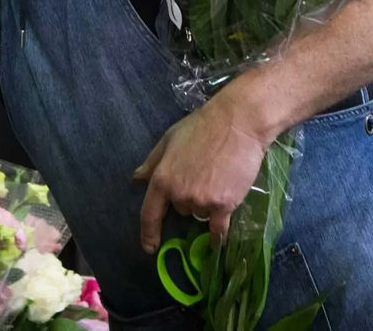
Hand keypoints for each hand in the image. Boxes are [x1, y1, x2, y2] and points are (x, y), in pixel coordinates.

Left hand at [133, 94, 272, 252]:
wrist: (236, 125)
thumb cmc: (199, 128)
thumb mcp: (167, 141)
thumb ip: (152, 163)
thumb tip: (137, 180)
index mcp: (162, 178)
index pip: (149, 213)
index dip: (148, 233)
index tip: (148, 248)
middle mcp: (180, 194)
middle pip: (180, 210)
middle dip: (186, 197)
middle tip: (199, 173)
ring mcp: (203, 201)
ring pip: (200, 214)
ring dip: (205, 204)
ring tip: (215, 178)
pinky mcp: (225, 205)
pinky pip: (218, 229)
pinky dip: (217, 236)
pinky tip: (216, 241)